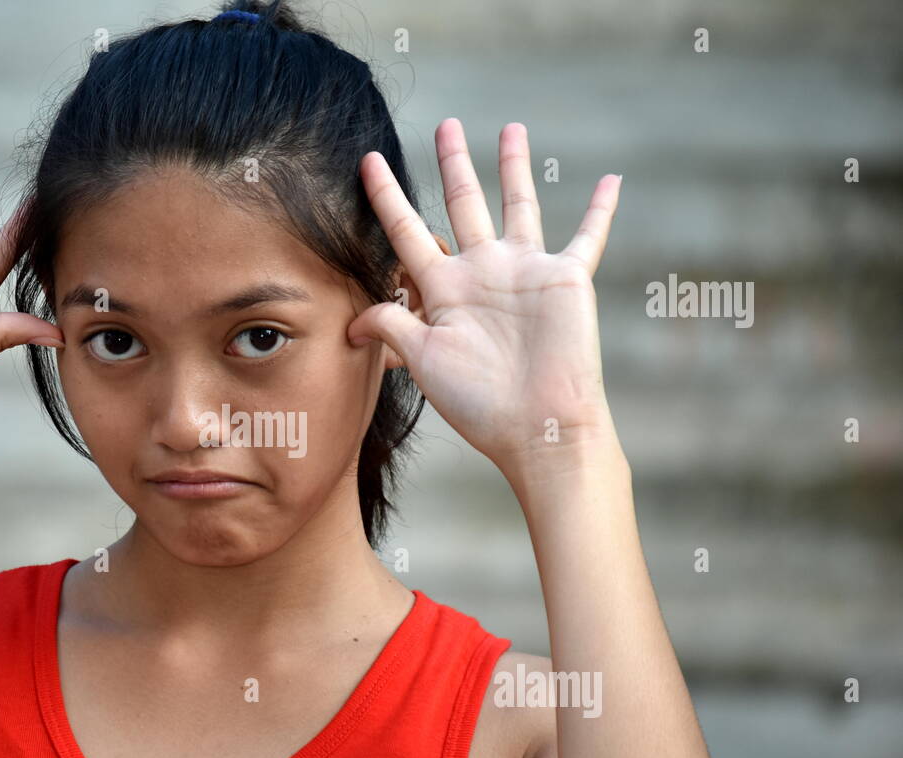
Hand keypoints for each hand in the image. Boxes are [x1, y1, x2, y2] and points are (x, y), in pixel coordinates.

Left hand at [349, 120, 622, 480]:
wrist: (536, 427)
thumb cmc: (478, 402)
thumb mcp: (424, 359)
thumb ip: (392, 325)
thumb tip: (350, 320)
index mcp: (443, 289)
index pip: (407, 231)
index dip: (386, 196)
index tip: (368, 162)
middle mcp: (482, 273)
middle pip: (463, 204)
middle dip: (453, 164)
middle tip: (446, 125)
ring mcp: (525, 273)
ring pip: (518, 206)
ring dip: (514, 168)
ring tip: (510, 128)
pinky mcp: (565, 280)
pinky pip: (588, 236)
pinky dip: (601, 208)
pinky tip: (612, 179)